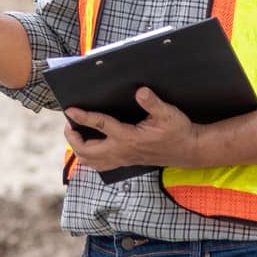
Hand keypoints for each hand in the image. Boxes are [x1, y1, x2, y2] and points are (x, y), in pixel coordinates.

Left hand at [64, 88, 202, 171]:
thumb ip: (152, 102)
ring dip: (78, 149)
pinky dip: (88, 157)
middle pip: (87, 150)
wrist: (187, 150)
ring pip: (90, 161)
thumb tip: (140, 91)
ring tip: (74, 134)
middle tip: (69, 123)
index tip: (70, 110)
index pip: (100, 125)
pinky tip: (87, 146)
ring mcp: (122, 159)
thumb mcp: (168, 113)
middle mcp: (122, 151)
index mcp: (129, 138)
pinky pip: (99, 165)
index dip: (83, 117)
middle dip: (73, 137)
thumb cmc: (178, 131)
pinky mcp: (125, 162)